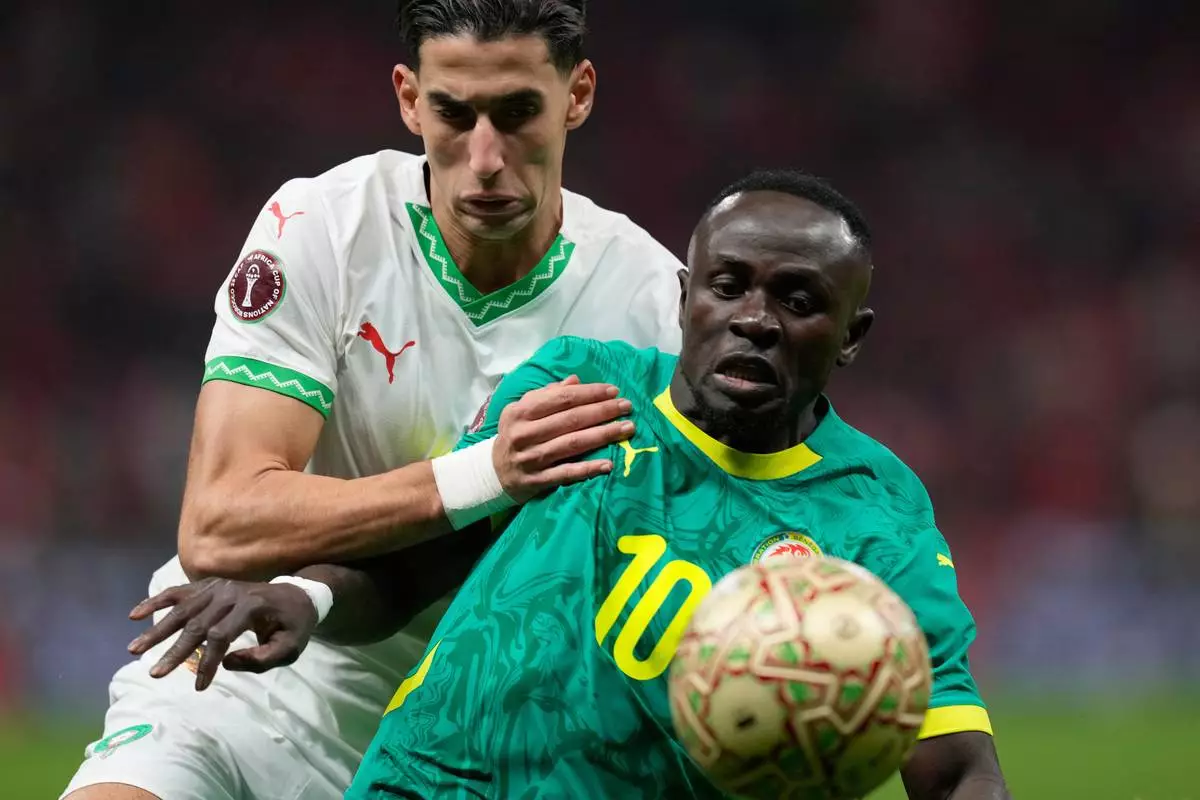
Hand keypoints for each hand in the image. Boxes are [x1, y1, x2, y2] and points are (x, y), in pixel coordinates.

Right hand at [127, 577, 317, 690]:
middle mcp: (231, 593)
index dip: (208, 662)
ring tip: (134, 650)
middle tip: (156, 674)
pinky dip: (156, 601)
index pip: (221, 636)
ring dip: (157, 629)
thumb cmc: (293, 626)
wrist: (297, 595)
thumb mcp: (290, 648)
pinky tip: (135, 614)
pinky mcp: (209, 585)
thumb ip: (263, 660)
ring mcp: (218, 586)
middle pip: (197, 624)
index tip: (200, 686)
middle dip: (175, 651)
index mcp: (251, 606)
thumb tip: (225, 663)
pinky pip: (179, 591)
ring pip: (182, 608)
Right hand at [493, 375, 633, 502]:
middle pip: (571, 419)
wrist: (493, 472)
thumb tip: (575, 380)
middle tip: (627, 406)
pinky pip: (567, 473)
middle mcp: (524, 433)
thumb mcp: (522, 410)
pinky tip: (608, 464)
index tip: (613, 390)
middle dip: (603, 411)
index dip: (590, 393)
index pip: (562, 398)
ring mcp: (531, 458)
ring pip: (573, 444)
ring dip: (603, 435)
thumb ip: (547, 394)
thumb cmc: (515, 434)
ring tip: (627, 428)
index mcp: (521, 411)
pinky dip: (588, 469)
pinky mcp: (537, 480)